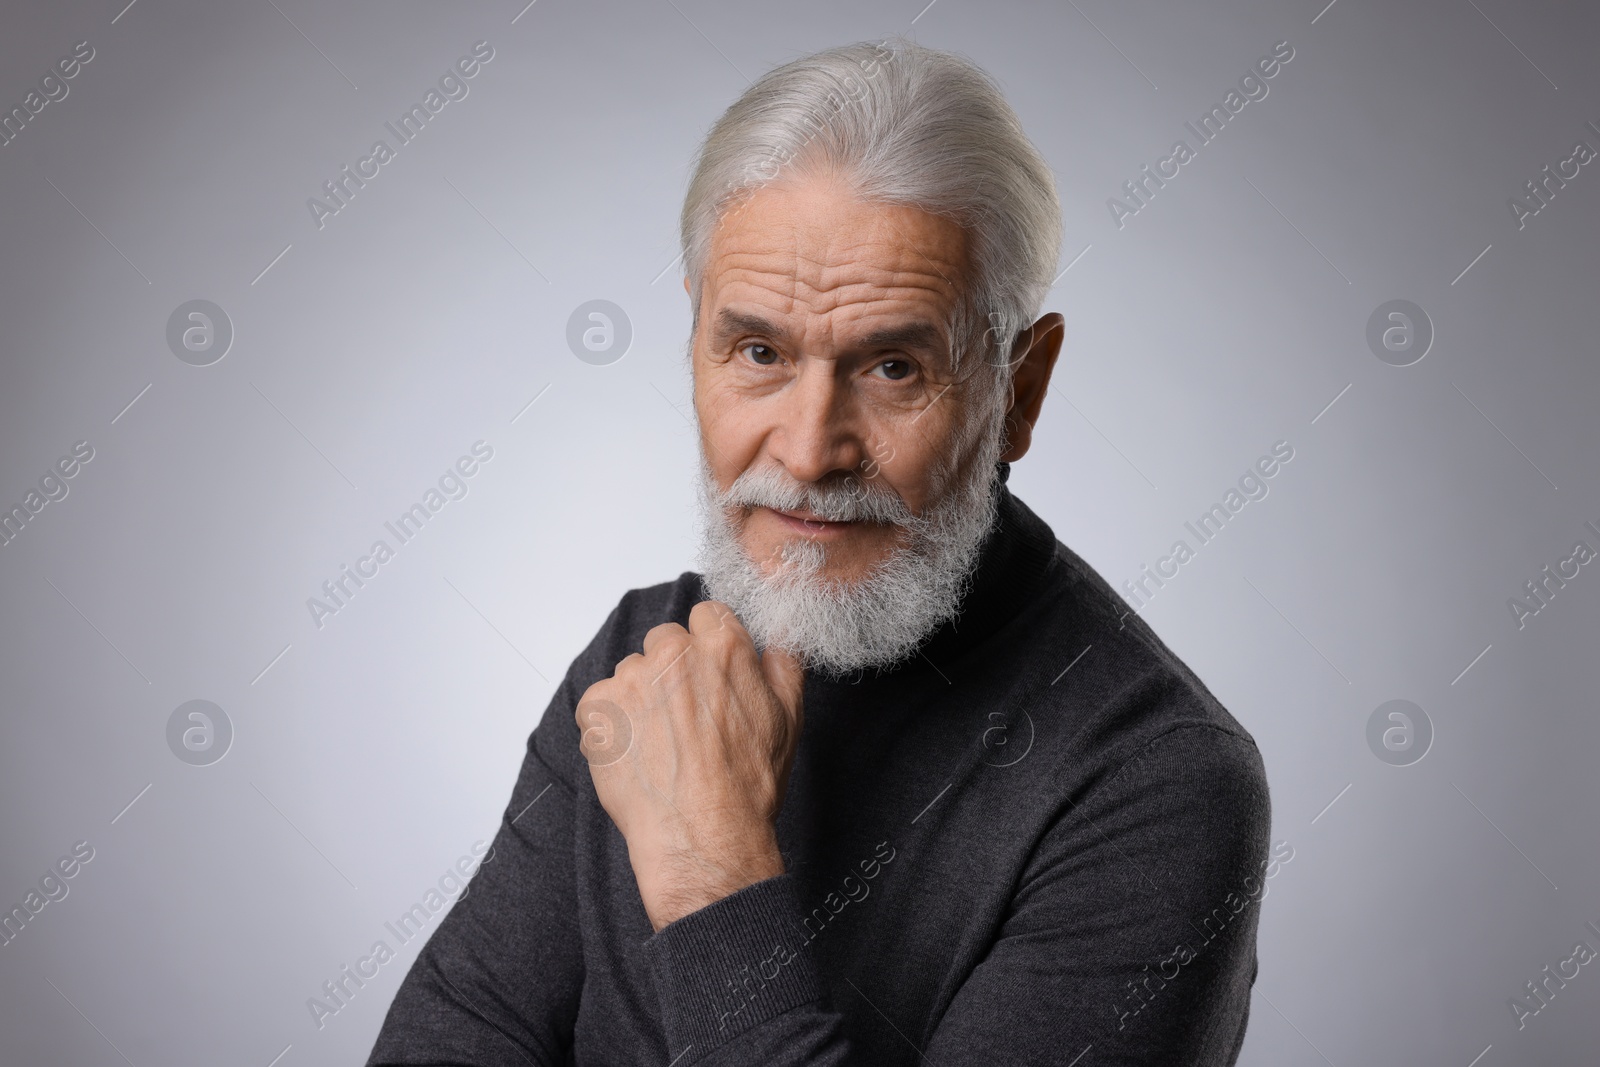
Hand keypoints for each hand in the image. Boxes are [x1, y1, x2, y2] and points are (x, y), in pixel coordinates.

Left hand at [576, 600, 805, 931]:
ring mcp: (630, 679)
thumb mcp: (789, 718)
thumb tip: (778, 633)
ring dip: (642, 697)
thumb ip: (783, 662)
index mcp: (723, 646)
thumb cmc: (746, 787)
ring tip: (663, 744)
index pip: (707, 615)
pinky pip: (600, 702)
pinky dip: (612, 724)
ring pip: (633, 672)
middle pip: (666, 641)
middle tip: (687, 719)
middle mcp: (673, 652)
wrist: (702, 838)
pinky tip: (637, 754)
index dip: (709, 648)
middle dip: (673, 671)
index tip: (709, 678)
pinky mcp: (597, 708)